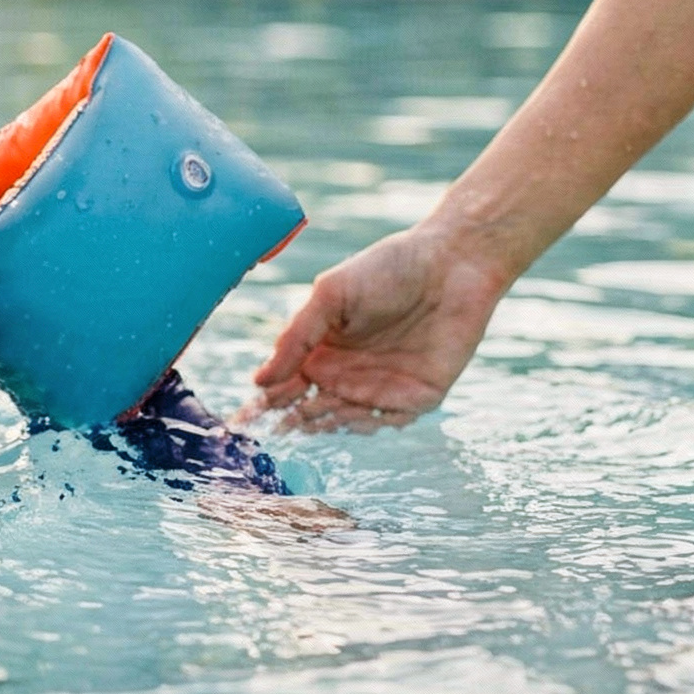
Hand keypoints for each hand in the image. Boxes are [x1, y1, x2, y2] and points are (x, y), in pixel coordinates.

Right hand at [243, 224, 511, 430]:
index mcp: (321, 348)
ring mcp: (382, 387)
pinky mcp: (419, 396)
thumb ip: (296, 337)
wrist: (451, 264)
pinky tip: (352, 419)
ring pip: (344, 420)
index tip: (241, 420)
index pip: (284, 383)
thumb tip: (259, 380)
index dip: (262, 403)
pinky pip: (388, 422)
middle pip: (309, 408)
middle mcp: (347, 372)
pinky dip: (368, 424)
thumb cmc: (386, 269)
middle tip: (271, 429)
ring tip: (305, 422)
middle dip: (288, 420)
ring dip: (323, 424)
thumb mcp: (329, 295)